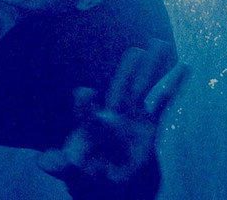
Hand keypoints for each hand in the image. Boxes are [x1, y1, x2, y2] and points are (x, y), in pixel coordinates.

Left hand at [37, 39, 188, 184]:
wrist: (119, 194)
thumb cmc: (93, 184)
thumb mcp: (76, 175)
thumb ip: (63, 165)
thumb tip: (42, 159)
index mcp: (92, 126)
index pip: (87, 111)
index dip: (84, 104)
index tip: (85, 94)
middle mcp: (112, 116)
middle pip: (121, 86)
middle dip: (129, 67)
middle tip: (136, 46)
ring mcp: (133, 120)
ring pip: (144, 88)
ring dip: (153, 68)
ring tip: (161, 42)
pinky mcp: (150, 128)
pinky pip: (162, 103)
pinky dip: (173, 85)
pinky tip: (183, 67)